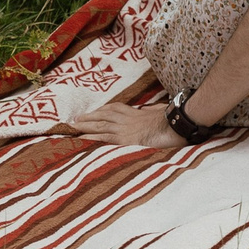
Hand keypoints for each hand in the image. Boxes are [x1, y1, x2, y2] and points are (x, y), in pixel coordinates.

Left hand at [61, 101, 182, 148]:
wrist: (176, 124)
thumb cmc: (172, 120)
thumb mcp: (161, 113)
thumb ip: (153, 112)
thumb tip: (151, 110)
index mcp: (135, 112)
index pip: (114, 109)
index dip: (101, 111)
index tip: (92, 113)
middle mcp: (126, 118)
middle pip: (102, 115)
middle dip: (88, 117)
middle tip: (74, 120)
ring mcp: (124, 128)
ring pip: (99, 125)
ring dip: (84, 126)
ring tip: (72, 127)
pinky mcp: (124, 140)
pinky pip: (103, 138)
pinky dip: (91, 137)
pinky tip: (81, 139)